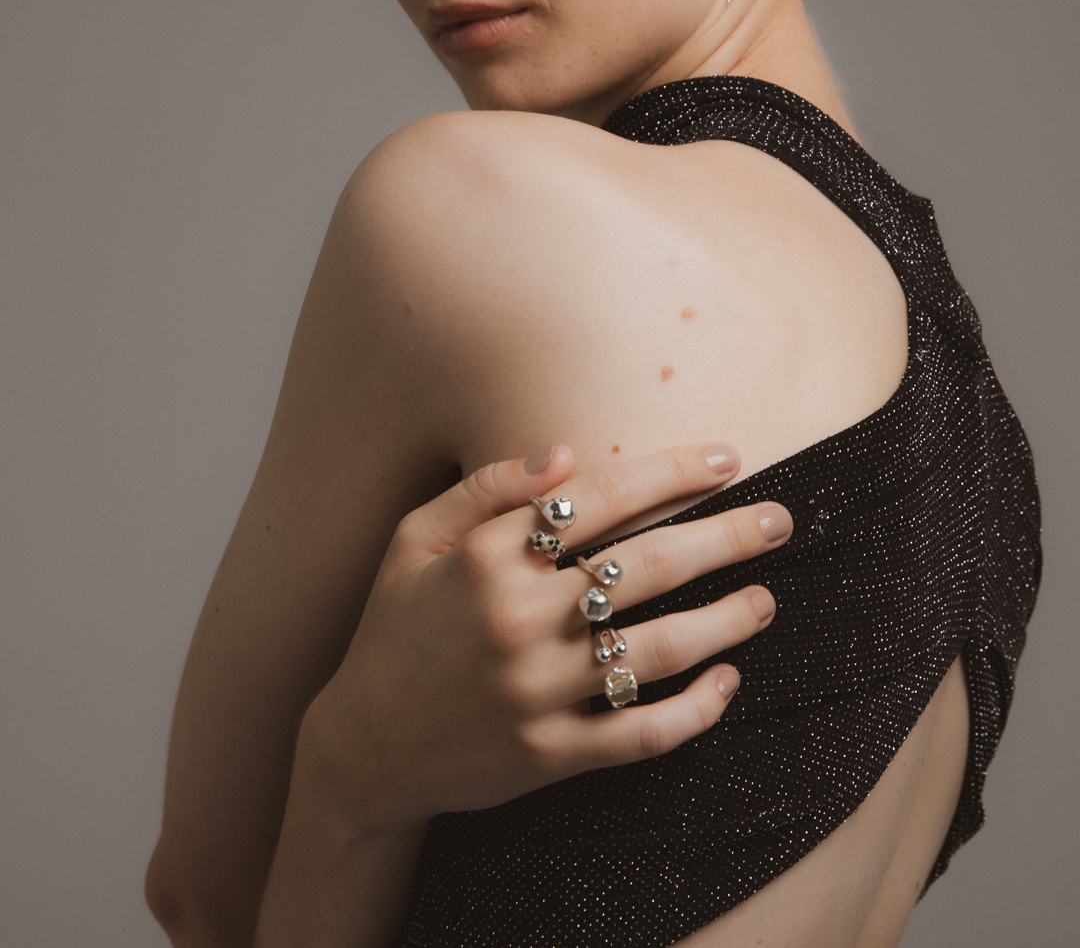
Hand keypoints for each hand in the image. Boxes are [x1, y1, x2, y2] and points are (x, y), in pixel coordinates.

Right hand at [294, 442, 791, 835]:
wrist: (360, 748)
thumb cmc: (394, 627)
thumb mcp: (414, 540)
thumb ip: (485, 489)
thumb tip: (564, 451)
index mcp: (487, 558)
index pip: (601, 500)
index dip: (671, 473)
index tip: (727, 459)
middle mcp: (517, 620)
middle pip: (648, 567)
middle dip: (727, 536)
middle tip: (782, 520)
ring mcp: (537, 693)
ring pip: (657, 651)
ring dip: (726, 621)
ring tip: (768, 599)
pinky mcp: (549, 755)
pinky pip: (640, 735)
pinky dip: (693, 711)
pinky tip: (727, 683)